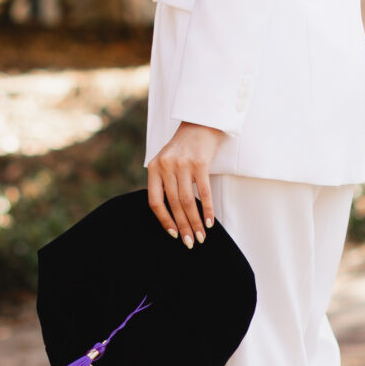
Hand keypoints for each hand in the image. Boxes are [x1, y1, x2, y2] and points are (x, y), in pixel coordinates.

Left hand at [147, 123, 221, 246]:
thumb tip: (171, 215)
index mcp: (154, 167)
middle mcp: (166, 166)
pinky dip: (207, 209)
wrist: (201, 122)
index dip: (164, 220)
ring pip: (188, 201)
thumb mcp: (166, 161)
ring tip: (201, 236)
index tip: (173, 234)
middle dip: (183, 226)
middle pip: (173, 204)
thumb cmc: (184, 147)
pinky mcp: (200, 162)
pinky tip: (210, 221)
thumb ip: (164, 182)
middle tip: (190, 243)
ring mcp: (183, 164)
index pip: (155, 201)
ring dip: (195, 222)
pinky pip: (204, 191)